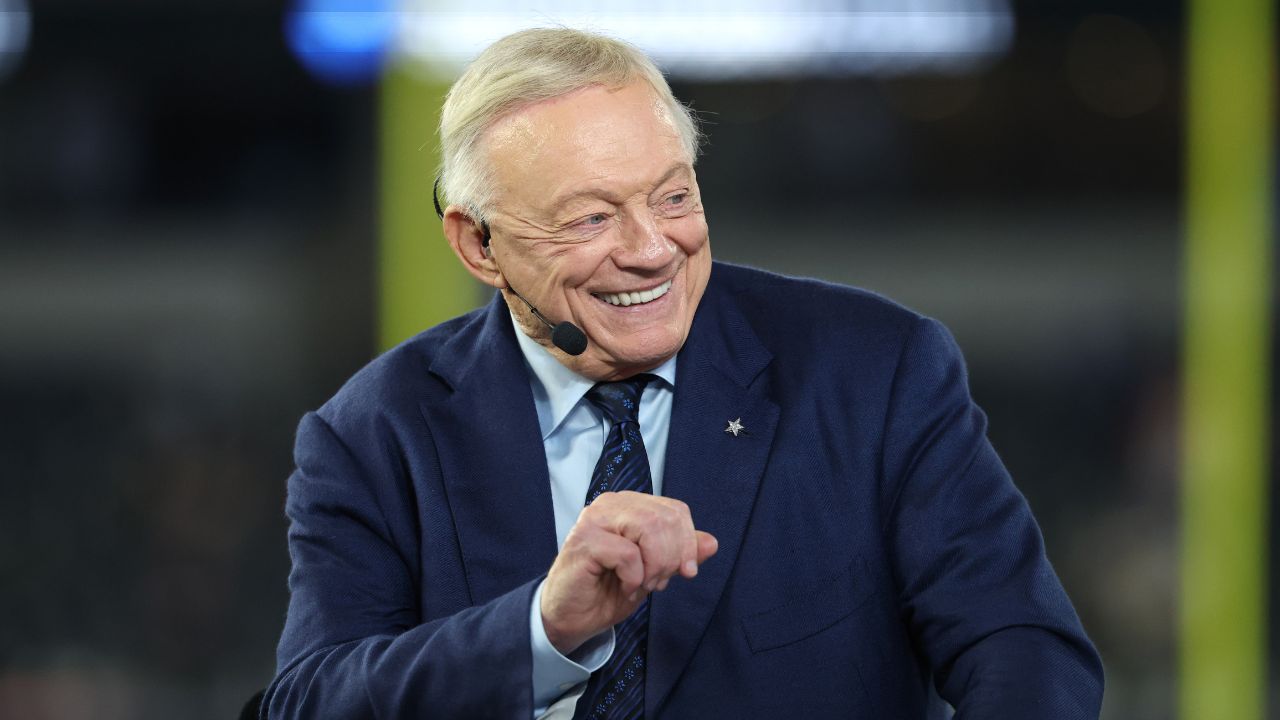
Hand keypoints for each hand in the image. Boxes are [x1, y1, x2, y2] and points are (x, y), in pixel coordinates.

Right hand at [540, 491, 717, 653]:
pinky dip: (635, 577)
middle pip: (665, 518)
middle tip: (658, 582)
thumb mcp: (655, 572)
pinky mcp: (584, 540)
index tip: (684, 572)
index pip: (675, 510)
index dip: (688, 542)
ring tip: (643, 584)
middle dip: (672, 557)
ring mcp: (594, 519)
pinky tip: (625, 586)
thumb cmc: (608, 590)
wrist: (571, 618)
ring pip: (649, 528)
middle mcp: (610, 504)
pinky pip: (629, 554)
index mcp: (628, 505)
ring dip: (655, 566)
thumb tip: (712, 542)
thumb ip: (681, 555)